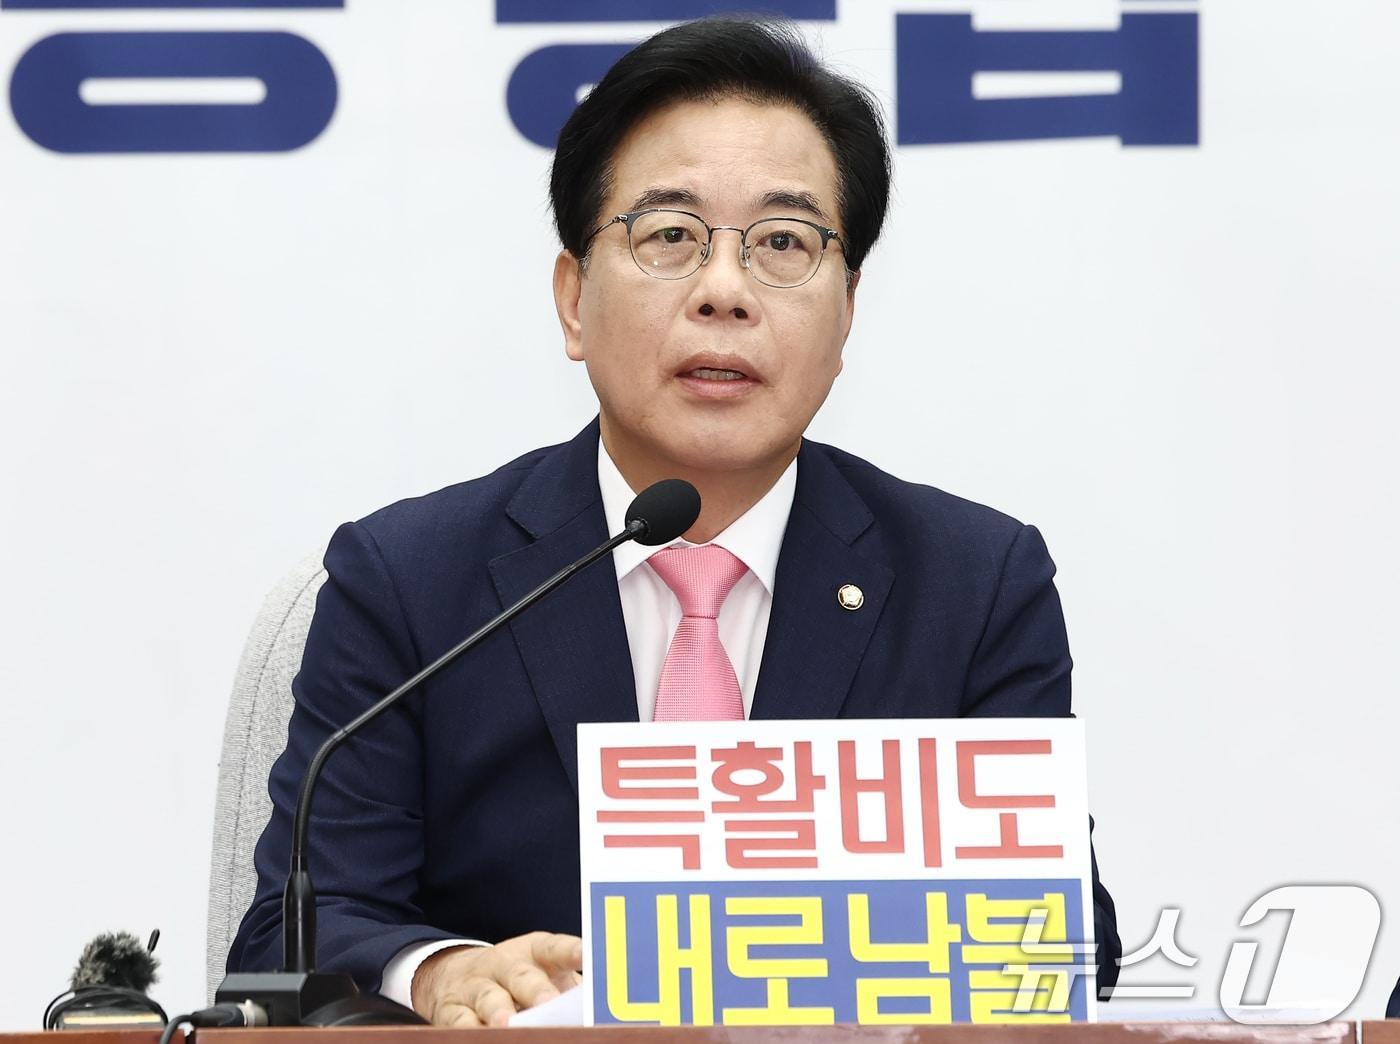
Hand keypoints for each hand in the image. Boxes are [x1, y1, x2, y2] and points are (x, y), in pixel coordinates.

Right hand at [410, 931, 582, 1026]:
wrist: (455, 973)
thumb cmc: (518, 979)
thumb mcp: (543, 974)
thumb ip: (570, 991)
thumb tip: (602, 1010)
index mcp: (534, 953)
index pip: (554, 948)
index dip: (570, 950)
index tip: (586, 954)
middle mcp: (504, 964)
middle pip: (521, 975)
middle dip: (536, 990)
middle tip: (550, 1004)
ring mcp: (476, 985)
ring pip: (488, 997)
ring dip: (498, 1012)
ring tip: (507, 1024)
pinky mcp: (451, 1008)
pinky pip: (458, 1021)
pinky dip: (468, 1030)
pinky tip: (480, 1036)